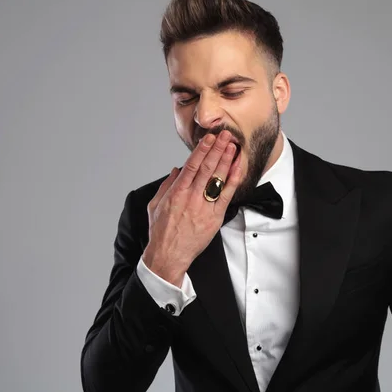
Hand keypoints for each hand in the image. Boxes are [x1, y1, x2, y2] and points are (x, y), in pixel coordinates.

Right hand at [142, 130, 241, 286]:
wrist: (168, 255)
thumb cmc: (160, 232)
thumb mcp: (154, 205)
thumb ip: (166, 186)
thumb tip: (176, 170)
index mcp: (176, 192)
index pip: (192, 165)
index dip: (202, 150)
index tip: (209, 138)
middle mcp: (191, 197)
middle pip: (207, 168)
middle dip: (217, 149)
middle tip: (226, 135)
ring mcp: (204, 207)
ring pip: (217, 179)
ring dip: (226, 160)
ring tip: (233, 146)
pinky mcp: (214, 218)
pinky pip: (226, 196)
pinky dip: (232, 180)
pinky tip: (237, 168)